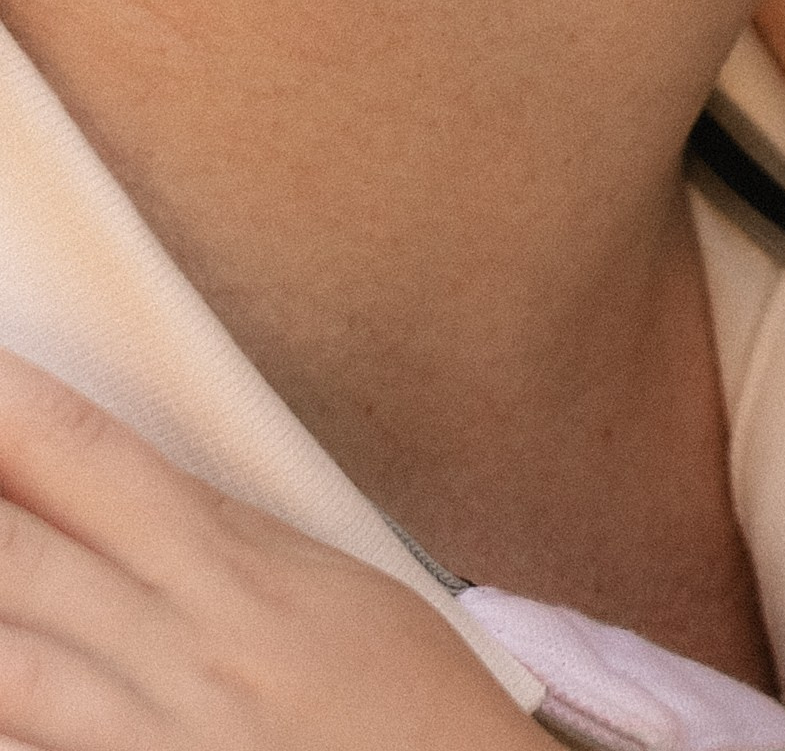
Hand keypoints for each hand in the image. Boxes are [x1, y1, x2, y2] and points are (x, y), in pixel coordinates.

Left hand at [0, 351, 537, 750]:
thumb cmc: (404, 700)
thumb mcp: (324, 582)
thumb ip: (219, 538)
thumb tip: (127, 490)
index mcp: (227, 561)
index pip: (91, 458)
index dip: (12, 407)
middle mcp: (175, 639)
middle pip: (19, 555)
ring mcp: (147, 735)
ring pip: (5, 665)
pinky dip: (6, 726)